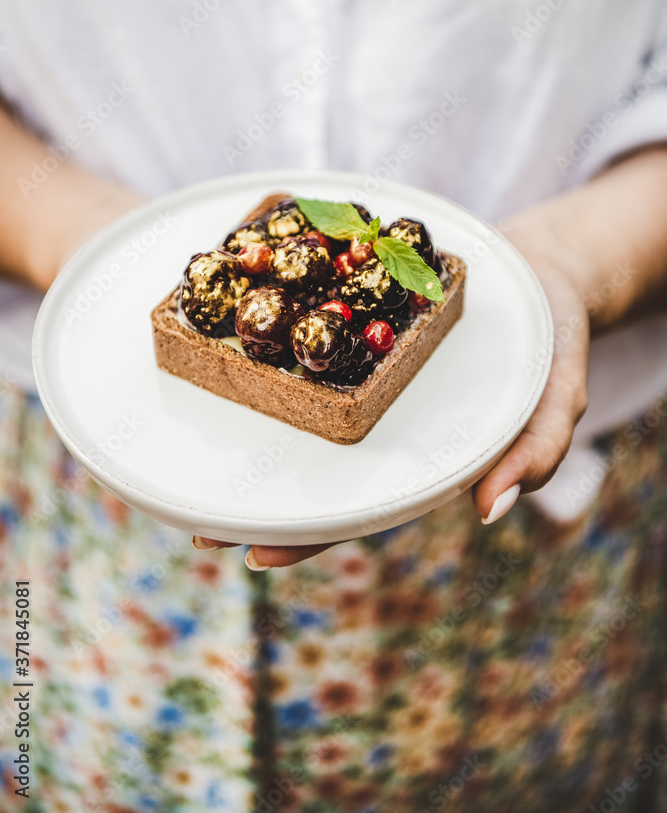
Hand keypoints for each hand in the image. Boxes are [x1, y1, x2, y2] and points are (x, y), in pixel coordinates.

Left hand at [193, 224, 590, 566]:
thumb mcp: (559, 391)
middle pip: (317, 476)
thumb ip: (535, 448)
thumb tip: (490, 509)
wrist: (537, 272)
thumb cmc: (552, 337)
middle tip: (197, 524)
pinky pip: (313, 360)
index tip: (255, 554)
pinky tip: (235, 366)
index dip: (311, 533)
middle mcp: (386, 430)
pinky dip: (276, 369)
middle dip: (261, 502)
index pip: (363, 507)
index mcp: (424, 458)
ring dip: (254, 437)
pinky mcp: (359, 339)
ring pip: (306, 423)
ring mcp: (369, 387)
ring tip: (195, 451)